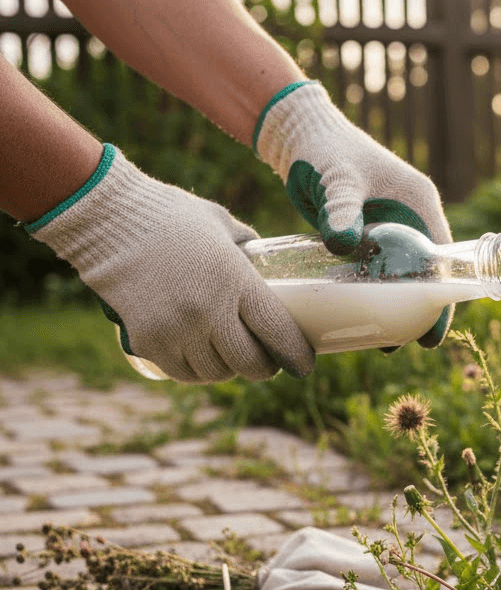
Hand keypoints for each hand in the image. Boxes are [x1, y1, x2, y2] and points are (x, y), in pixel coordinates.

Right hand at [28, 145, 314, 382]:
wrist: (106, 218)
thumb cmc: (171, 215)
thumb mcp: (223, 225)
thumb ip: (251, 248)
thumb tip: (273, 264)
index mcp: (235, 281)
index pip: (279, 334)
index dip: (296, 356)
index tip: (304, 365)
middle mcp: (208, 311)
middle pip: (251, 364)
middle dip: (264, 367)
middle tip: (268, 361)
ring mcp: (176, 330)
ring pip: (218, 373)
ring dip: (230, 369)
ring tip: (232, 356)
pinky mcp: (148, 342)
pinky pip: (185, 374)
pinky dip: (199, 371)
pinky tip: (204, 360)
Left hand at [255, 81, 453, 347]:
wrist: (296, 135)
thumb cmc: (322, 148)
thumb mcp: (337, 179)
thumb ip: (341, 209)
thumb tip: (342, 244)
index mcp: (419, 203)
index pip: (445, 257)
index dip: (444, 295)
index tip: (434, 328)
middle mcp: (410, 218)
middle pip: (428, 273)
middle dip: (422, 309)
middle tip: (413, 343)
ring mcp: (389, 228)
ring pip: (404, 276)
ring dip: (399, 307)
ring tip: (386, 341)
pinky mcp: (367, 235)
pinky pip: (378, 272)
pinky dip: (375, 295)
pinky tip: (363, 319)